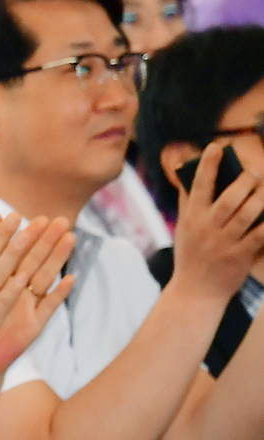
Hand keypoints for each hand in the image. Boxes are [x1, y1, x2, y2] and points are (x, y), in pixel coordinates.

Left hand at [0, 224, 75, 380]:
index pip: (10, 251)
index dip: (18, 232)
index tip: (28, 211)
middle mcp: (14, 292)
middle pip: (31, 260)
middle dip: (44, 239)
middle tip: (59, 218)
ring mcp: (25, 308)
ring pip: (44, 278)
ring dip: (57, 258)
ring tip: (69, 237)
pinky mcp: (31, 326)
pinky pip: (47, 308)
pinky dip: (59, 294)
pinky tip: (70, 278)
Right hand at [169, 142, 263, 307]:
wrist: (195, 292)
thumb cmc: (191, 257)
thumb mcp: (183, 229)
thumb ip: (187, 201)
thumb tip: (184, 173)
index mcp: (192, 218)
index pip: (199, 186)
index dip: (208, 164)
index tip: (217, 146)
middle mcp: (207, 228)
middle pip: (229, 199)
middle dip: (244, 182)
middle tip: (254, 173)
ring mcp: (224, 242)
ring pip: (247, 214)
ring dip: (261, 198)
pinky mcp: (240, 255)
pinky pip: (260, 235)